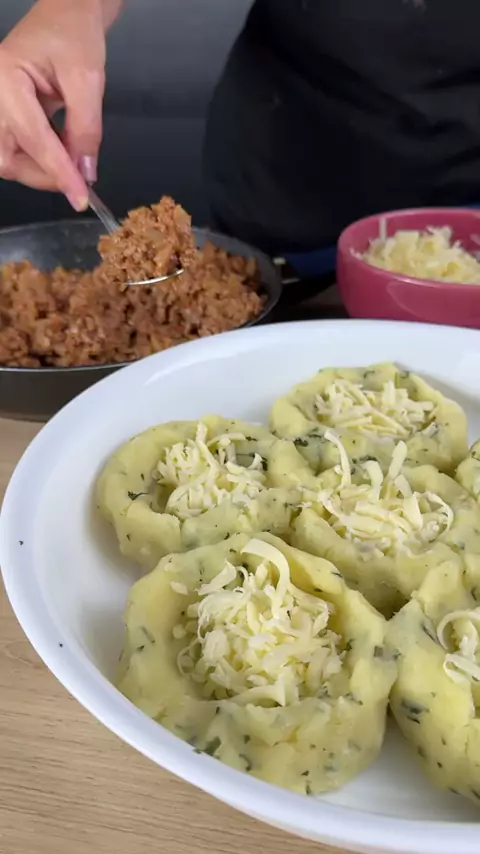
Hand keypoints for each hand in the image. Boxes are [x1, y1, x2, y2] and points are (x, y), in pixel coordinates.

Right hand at [0, 0, 122, 209]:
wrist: (68, 14)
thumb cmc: (75, 35)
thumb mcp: (87, 79)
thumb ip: (86, 129)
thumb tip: (85, 172)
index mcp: (6, 78)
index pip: (33, 138)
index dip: (58, 172)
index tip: (79, 197)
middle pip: (5, 157)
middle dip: (40, 175)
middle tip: (75, 183)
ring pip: (9, 158)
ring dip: (41, 170)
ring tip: (72, 164)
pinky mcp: (7, 115)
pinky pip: (17, 148)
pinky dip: (41, 160)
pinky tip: (64, 156)